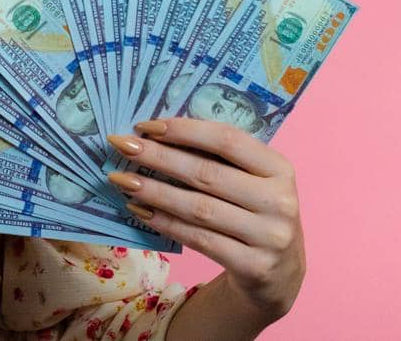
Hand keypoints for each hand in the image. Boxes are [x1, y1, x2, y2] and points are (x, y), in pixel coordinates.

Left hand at [105, 117, 304, 321]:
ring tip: (121, 179)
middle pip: (208, 174)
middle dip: (158, 157)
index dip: (184, 130)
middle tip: (120, 145)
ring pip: (199, 208)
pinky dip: (165, 222)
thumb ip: (219, 159)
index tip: (145, 125)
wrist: (279, 275)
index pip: (228, 140)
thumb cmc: (254, 214)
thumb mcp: (251, 182)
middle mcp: (279, 201)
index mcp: (280, 169)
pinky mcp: (254, 267)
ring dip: (154, 192)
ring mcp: (269, 237)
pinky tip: (139, 211)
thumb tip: (155, 134)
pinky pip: (199, 239)